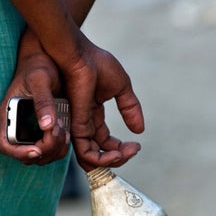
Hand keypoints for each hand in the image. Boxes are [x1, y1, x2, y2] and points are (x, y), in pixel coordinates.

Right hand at [0, 30, 70, 165]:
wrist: (48, 57)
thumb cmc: (39, 63)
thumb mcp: (40, 79)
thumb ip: (43, 101)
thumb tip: (46, 126)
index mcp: (9, 114)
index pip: (4, 145)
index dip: (19, 153)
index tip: (37, 149)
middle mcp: (17, 125)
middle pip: (25, 155)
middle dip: (44, 151)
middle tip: (59, 135)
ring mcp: (30, 129)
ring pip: (39, 155)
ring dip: (54, 151)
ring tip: (64, 134)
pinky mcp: (43, 129)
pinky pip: (50, 148)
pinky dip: (59, 146)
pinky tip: (67, 133)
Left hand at [60, 35, 144, 171]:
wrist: (79, 54)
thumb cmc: (95, 63)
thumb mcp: (121, 86)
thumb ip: (130, 108)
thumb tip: (139, 130)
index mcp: (92, 114)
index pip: (104, 142)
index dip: (121, 148)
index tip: (136, 145)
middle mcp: (83, 124)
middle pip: (99, 153)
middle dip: (118, 158)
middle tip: (133, 151)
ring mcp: (78, 126)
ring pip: (92, 158)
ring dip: (112, 161)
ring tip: (126, 154)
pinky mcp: (76, 126)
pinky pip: (87, 153)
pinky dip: (103, 158)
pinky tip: (119, 152)